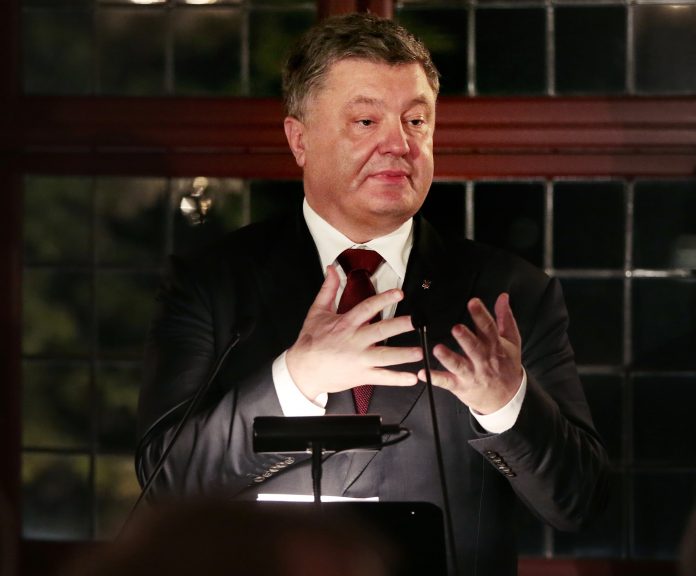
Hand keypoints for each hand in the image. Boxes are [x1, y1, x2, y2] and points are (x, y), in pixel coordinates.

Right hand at [286, 265, 422, 400]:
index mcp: (346, 324)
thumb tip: (332, 269)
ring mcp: (359, 359)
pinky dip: (398, 379)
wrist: (302, 370)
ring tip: (419, 351)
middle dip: (400, 325)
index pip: (368, 307)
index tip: (399, 294)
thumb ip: (328, 289)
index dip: (384, 299)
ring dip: (404, 354)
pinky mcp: (361, 376)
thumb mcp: (317, 312)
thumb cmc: (310, 342)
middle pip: (381, 331)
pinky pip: (382, 377)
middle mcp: (355, 341)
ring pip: (385, 356)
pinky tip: (412, 378)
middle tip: (416, 322)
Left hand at [418, 293, 522, 413]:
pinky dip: (435, 378)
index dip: (481, 315)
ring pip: (459, 365)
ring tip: (437, 349)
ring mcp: (472, 374)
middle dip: (466, 338)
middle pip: (474, 348)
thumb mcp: (511, 341)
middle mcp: (484, 360)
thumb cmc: (507, 365)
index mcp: (495, 346)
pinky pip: (446, 382)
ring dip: (448, 358)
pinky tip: (423, 373)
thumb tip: (503, 297)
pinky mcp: (460, 386)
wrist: (507, 398)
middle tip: (456, 328)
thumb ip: (505, 318)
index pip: (489, 329)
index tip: (473, 302)